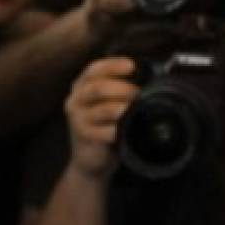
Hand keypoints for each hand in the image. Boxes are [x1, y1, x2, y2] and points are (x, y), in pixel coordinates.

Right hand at [65, 56, 138, 178]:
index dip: (113, 65)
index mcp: (81, 87)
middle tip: (138, 94)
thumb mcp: (107, 103)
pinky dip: (120, 129)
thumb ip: (118, 89)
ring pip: (105, 109)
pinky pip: (107, 131)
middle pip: (98, 88)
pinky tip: (127, 130)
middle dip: (123, 89)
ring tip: (135, 111)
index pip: (94, 69)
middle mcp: (75, 100)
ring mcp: (78, 119)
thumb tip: (148, 76)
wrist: (91, 159)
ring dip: (125, 109)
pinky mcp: (84, 137)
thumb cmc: (104, 126)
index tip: (131, 66)